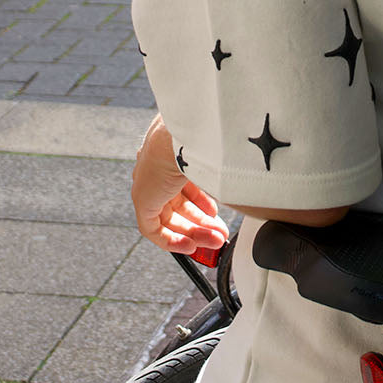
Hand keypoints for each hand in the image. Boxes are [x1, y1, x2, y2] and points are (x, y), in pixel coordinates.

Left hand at [132, 114, 229, 254]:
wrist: (181, 136)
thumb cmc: (201, 138)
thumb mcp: (213, 156)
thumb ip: (219, 171)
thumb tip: (240, 179)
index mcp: (172, 156)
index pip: (184, 186)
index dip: (202, 203)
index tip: (215, 214)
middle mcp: (158, 171)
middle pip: (179, 206)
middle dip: (202, 223)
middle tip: (220, 234)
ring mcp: (148, 186)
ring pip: (170, 219)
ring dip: (195, 232)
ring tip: (216, 241)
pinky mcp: (142, 202)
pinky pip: (154, 230)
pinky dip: (172, 240)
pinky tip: (191, 245)